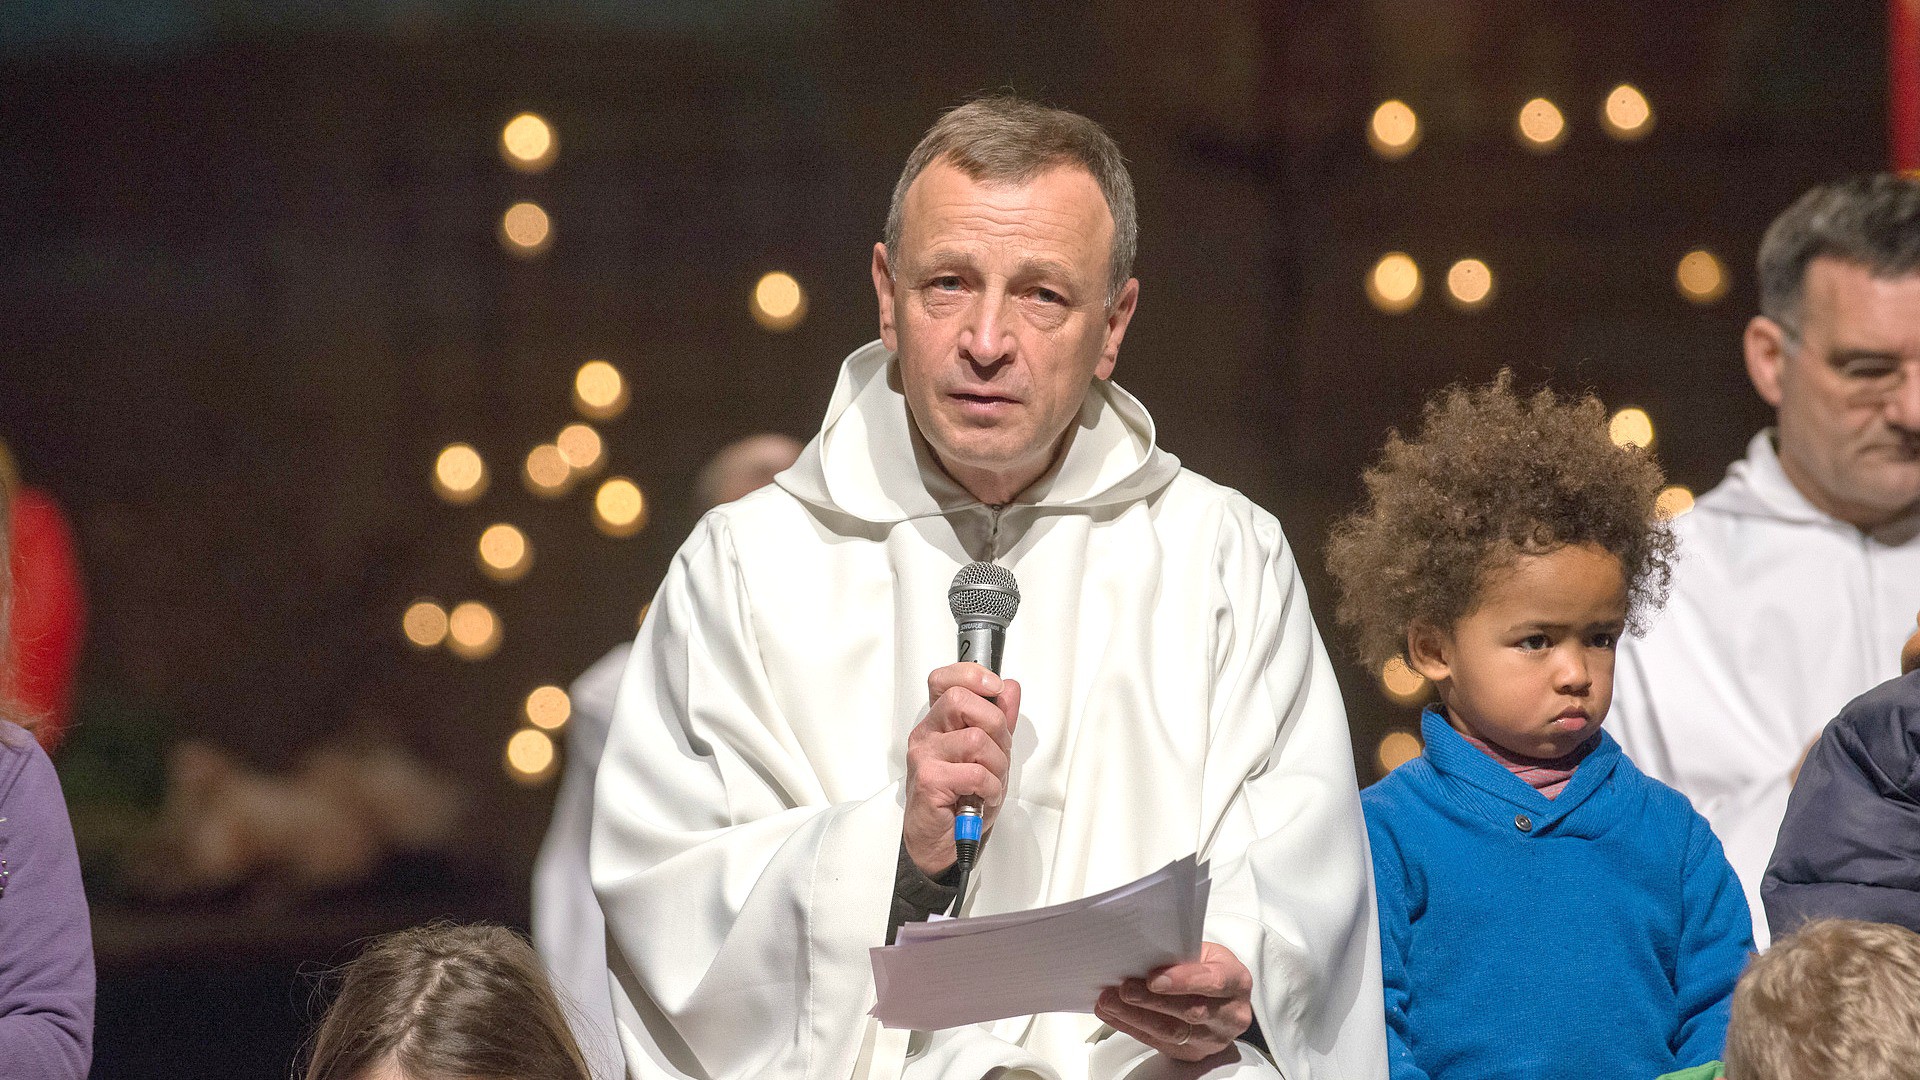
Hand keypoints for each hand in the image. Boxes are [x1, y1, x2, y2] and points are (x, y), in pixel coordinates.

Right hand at [902, 662, 1019, 875]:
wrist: (941, 840)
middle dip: (995, 725)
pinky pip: (975, 772)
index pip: (944, 680)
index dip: (971, 674)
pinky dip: (991, 786)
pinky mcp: (929, 780)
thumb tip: (1010, 689)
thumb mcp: (989, 754)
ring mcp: (924, 756)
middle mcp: (927, 734)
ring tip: (991, 780)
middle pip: (961, 700)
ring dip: (997, 764)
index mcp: (939, 722)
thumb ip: (999, 720)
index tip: (995, 687)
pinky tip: (985, 795)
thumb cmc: (961, 797)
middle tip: (998, 750)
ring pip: (976, 738)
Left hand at [1095, 942, 1252, 1061]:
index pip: (1213, 982)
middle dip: (1151, 1000)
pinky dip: (1131, 1027)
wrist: (1223, 999)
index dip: (1183, 981)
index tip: (1154, 978)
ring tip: (1110, 1002)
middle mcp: (1229, 1014)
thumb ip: (1181, 955)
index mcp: (1236, 981)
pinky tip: (1114, 1015)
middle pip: (1190, 1010)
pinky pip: (1159, 1042)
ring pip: (1172, 1031)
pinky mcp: (1192, 1053)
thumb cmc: (1211, 969)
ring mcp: (1213, 1038)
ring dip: (1135, 1016)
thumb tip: (1140, 952)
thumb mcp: (1207, 953)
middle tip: (1123, 989)